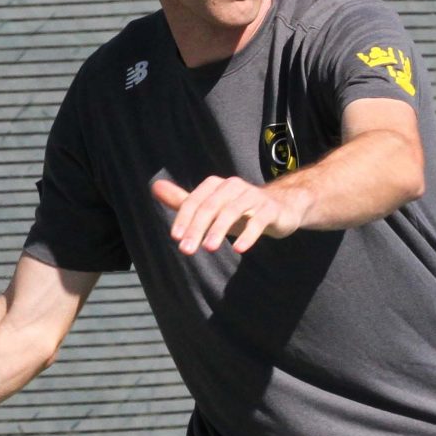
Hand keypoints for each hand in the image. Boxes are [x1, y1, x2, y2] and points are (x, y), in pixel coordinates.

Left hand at [150, 174, 305, 254]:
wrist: (280, 209)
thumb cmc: (239, 210)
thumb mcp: (209, 207)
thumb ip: (183, 200)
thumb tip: (154, 187)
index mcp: (216, 185)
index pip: (195, 201)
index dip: (184, 218)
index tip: (176, 238)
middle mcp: (234, 187)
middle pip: (211, 206)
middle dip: (197, 228)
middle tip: (186, 250)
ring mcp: (253, 197)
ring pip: (232, 211)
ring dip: (219, 230)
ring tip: (208, 248)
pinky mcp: (270, 210)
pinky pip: (258, 221)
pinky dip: (248, 235)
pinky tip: (239, 249)